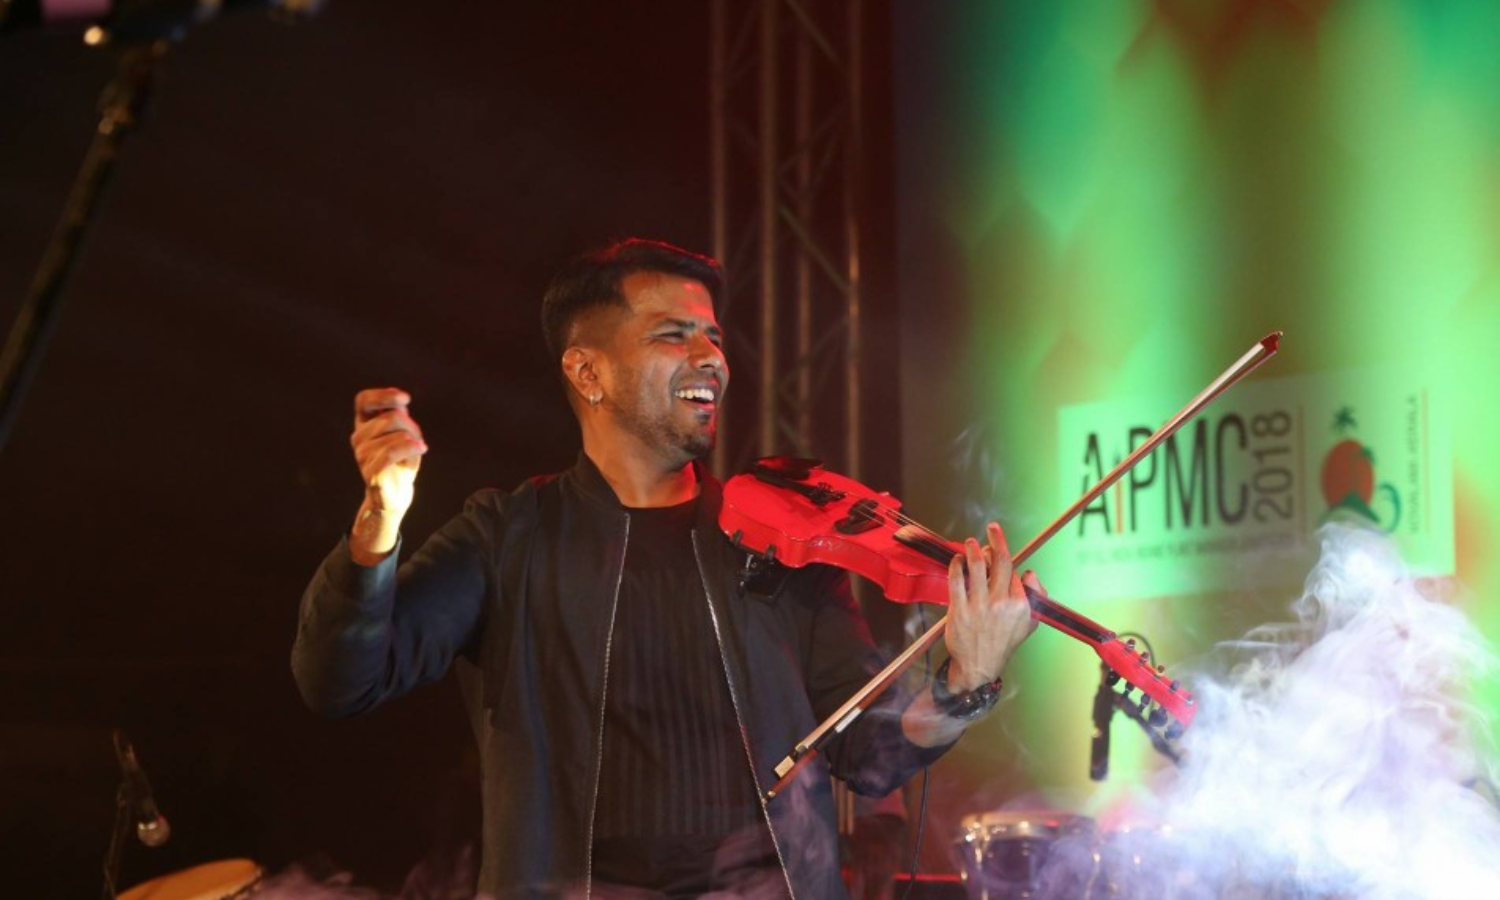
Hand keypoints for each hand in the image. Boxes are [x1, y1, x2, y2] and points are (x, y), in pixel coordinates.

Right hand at [348, 388, 426, 561]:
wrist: (395, 494)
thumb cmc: (401, 460)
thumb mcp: (404, 433)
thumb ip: (400, 416)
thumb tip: (400, 403)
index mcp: (364, 425)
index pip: (363, 401)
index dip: (383, 396)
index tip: (406, 399)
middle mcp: (359, 438)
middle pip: (391, 417)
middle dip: (411, 425)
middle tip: (416, 438)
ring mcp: (362, 456)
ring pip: (395, 435)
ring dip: (413, 441)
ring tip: (416, 449)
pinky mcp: (370, 473)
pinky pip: (390, 453)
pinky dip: (410, 448)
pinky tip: (421, 448)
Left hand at [942, 522, 1039, 691]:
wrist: (979, 666)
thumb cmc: (1004, 643)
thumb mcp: (1030, 624)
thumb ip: (1036, 597)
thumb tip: (1030, 573)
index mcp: (1020, 605)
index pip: (1014, 572)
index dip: (1005, 561)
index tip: (998, 550)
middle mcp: (1001, 603)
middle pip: (1000, 562)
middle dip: (996, 540)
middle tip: (992, 528)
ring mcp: (979, 606)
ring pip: (977, 566)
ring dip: (974, 548)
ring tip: (971, 541)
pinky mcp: (958, 610)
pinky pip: (957, 579)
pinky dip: (957, 564)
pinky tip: (958, 559)